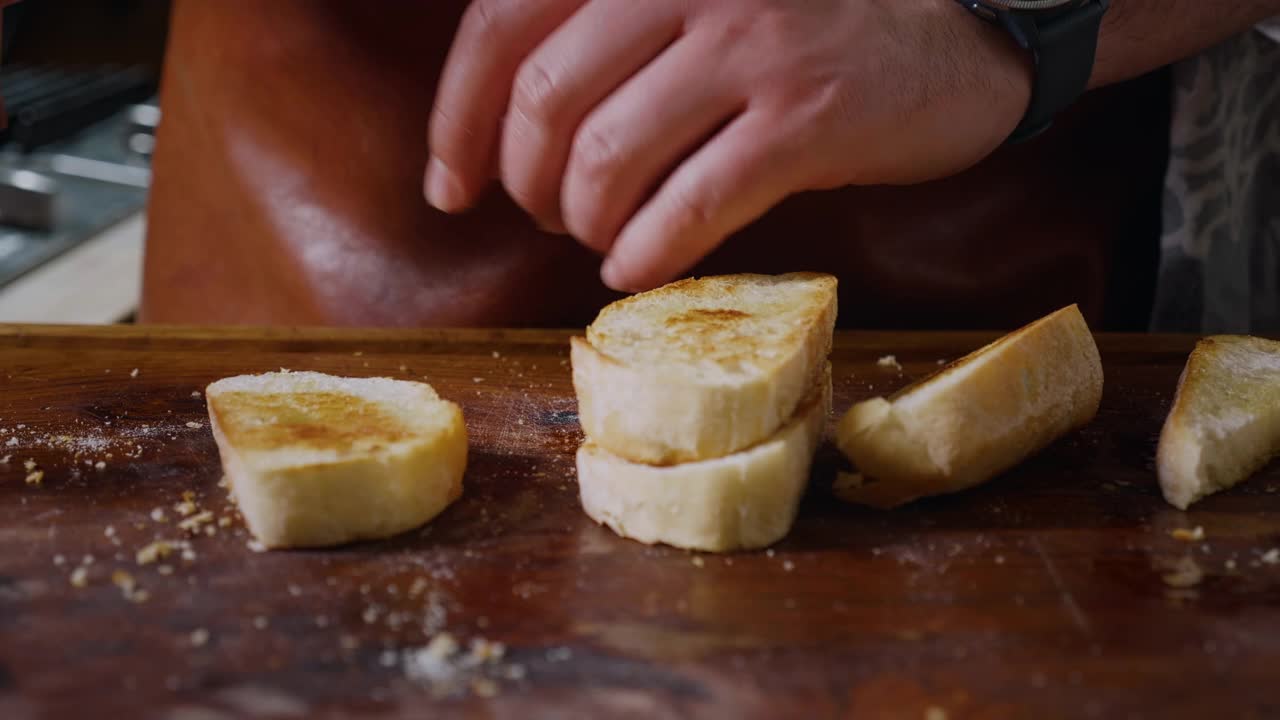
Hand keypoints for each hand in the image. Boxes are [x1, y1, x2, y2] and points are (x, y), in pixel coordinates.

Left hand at [427, 0, 1030, 291]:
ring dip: (583, 223)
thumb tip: (496, 129)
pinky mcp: (807, 119)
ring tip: (597, 238)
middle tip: (541, 215)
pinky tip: (634, 267)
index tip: (449, 185)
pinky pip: (690, 206)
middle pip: (546, 99)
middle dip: (523, 181)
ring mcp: (752, 45)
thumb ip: (605, 36)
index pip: (505, 20)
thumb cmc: (801, 25)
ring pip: (608, 159)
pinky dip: (645, 252)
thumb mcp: (695, 1)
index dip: (457, 116)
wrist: (955, 31)